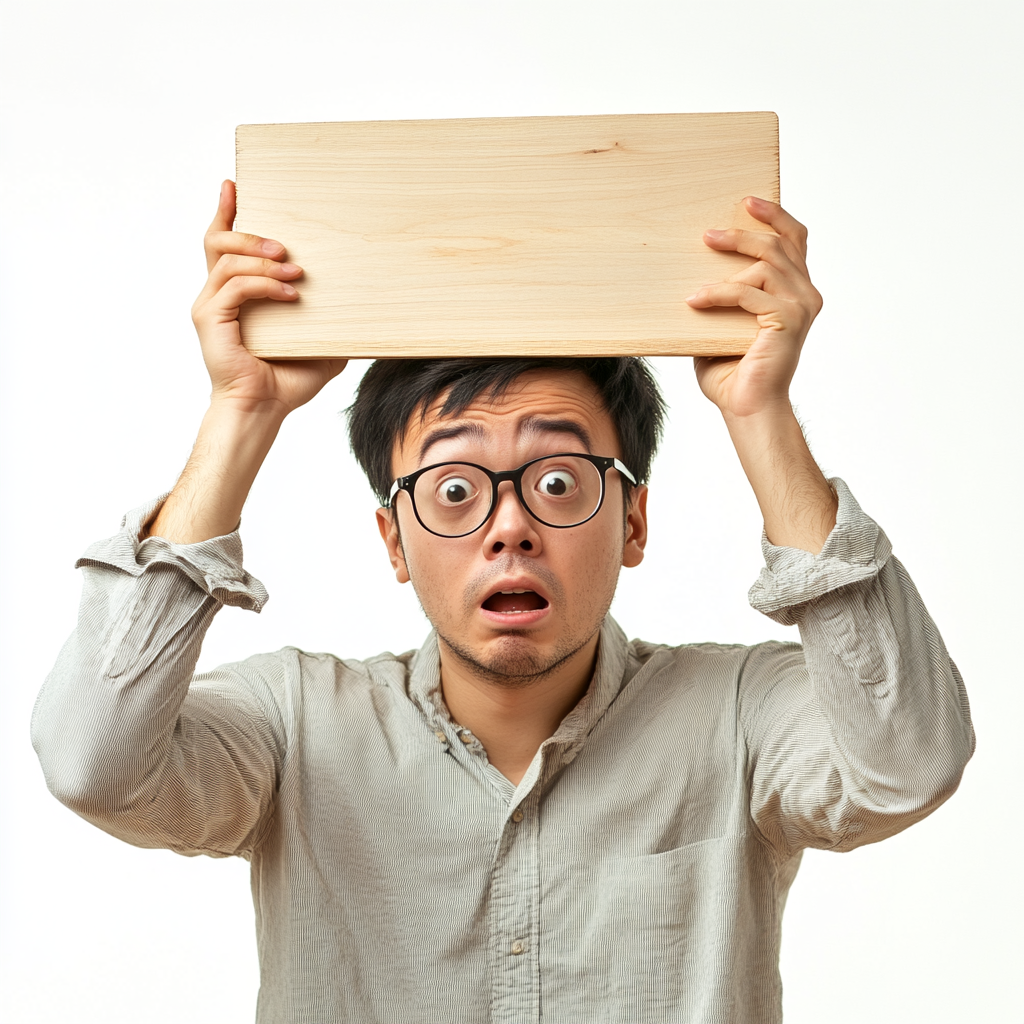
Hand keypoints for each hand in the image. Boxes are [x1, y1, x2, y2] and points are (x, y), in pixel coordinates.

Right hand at [192, 180, 346, 413]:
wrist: (264, 408)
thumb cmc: (285, 380)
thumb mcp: (317, 341)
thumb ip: (328, 318)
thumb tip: (363, 305)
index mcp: (235, 295)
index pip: (223, 244)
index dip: (226, 212)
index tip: (234, 186)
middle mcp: (216, 295)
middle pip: (217, 241)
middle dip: (250, 232)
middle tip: (284, 245)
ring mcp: (210, 306)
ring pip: (227, 260)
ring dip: (262, 259)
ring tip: (295, 269)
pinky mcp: (210, 319)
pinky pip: (235, 287)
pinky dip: (264, 285)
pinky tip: (291, 294)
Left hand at [686, 197, 821, 419]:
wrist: (746, 406)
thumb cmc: (733, 372)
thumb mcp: (720, 325)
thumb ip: (719, 298)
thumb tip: (688, 273)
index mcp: (796, 291)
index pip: (795, 240)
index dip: (775, 217)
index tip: (748, 202)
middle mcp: (805, 295)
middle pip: (780, 244)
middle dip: (744, 232)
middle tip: (708, 234)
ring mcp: (801, 306)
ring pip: (766, 263)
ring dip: (729, 257)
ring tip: (700, 263)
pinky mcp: (789, 320)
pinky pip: (749, 293)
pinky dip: (719, 293)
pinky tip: (695, 299)